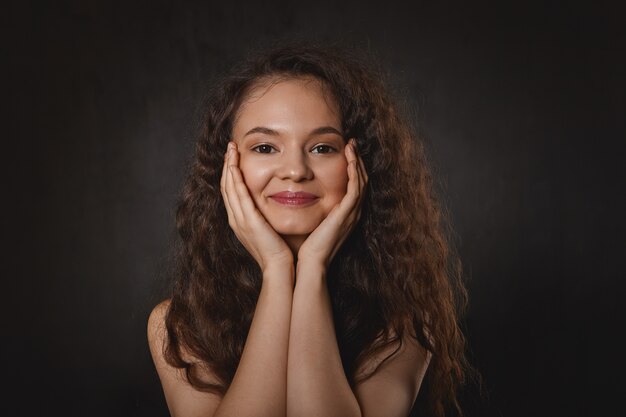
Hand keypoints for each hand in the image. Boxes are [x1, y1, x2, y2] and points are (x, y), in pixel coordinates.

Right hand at [220, 142, 293, 271]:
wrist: (280, 267)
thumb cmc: (280, 250)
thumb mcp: (269, 229)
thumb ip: (266, 216)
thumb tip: (273, 203)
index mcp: (239, 221)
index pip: (230, 192)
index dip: (230, 173)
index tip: (234, 157)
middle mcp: (235, 219)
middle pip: (225, 186)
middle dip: (227, 165)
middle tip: (230, 147)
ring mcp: (239, 220)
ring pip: (228, 187)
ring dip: (229, 167)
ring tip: (231, 150)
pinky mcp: (248, 220)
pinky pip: (238, 195)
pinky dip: (235, 179)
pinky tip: (236, 166)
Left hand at [297, 138, 368, 270]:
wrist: (309, 263)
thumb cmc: (305, 246)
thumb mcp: (311, 222)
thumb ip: (309, 209)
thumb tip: (295, 195)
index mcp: (344, 215)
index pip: (353, 187)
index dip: (352, 169)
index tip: (345, 153)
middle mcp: (352, 213)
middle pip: (361, 181)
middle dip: (357, 161)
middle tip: (352, 144)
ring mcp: (351, 213)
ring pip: (361, 181)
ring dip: (357, 162)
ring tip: (352, 146)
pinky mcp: (347, 213)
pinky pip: (356, 187)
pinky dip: (355, 171)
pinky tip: (350, 158)